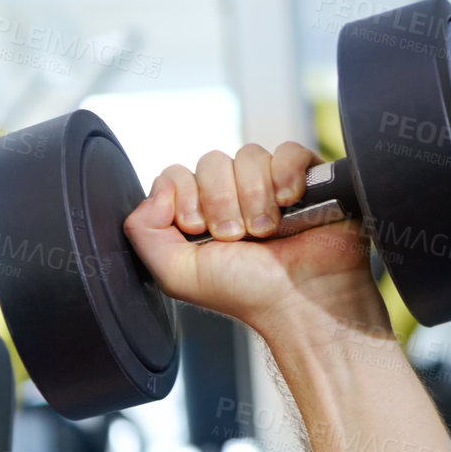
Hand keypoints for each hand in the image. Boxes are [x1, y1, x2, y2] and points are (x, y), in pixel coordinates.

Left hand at [123, 142, 389, 338]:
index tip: (200, 230)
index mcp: (199, 215)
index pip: (176, 175)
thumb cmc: (245, 292)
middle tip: (236, 237)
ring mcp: (269, 186)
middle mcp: (232, 197)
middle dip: (221, 201)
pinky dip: (285, 174)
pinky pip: (287, 151)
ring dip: (254, 196)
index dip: (185, 197)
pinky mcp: (306, 178)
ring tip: (265, 231)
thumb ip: (144, 232)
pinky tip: (289, 203)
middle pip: (210, 162)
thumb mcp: (176, 273)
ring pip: (248, 155)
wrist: (300, 301)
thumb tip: (159, 188)